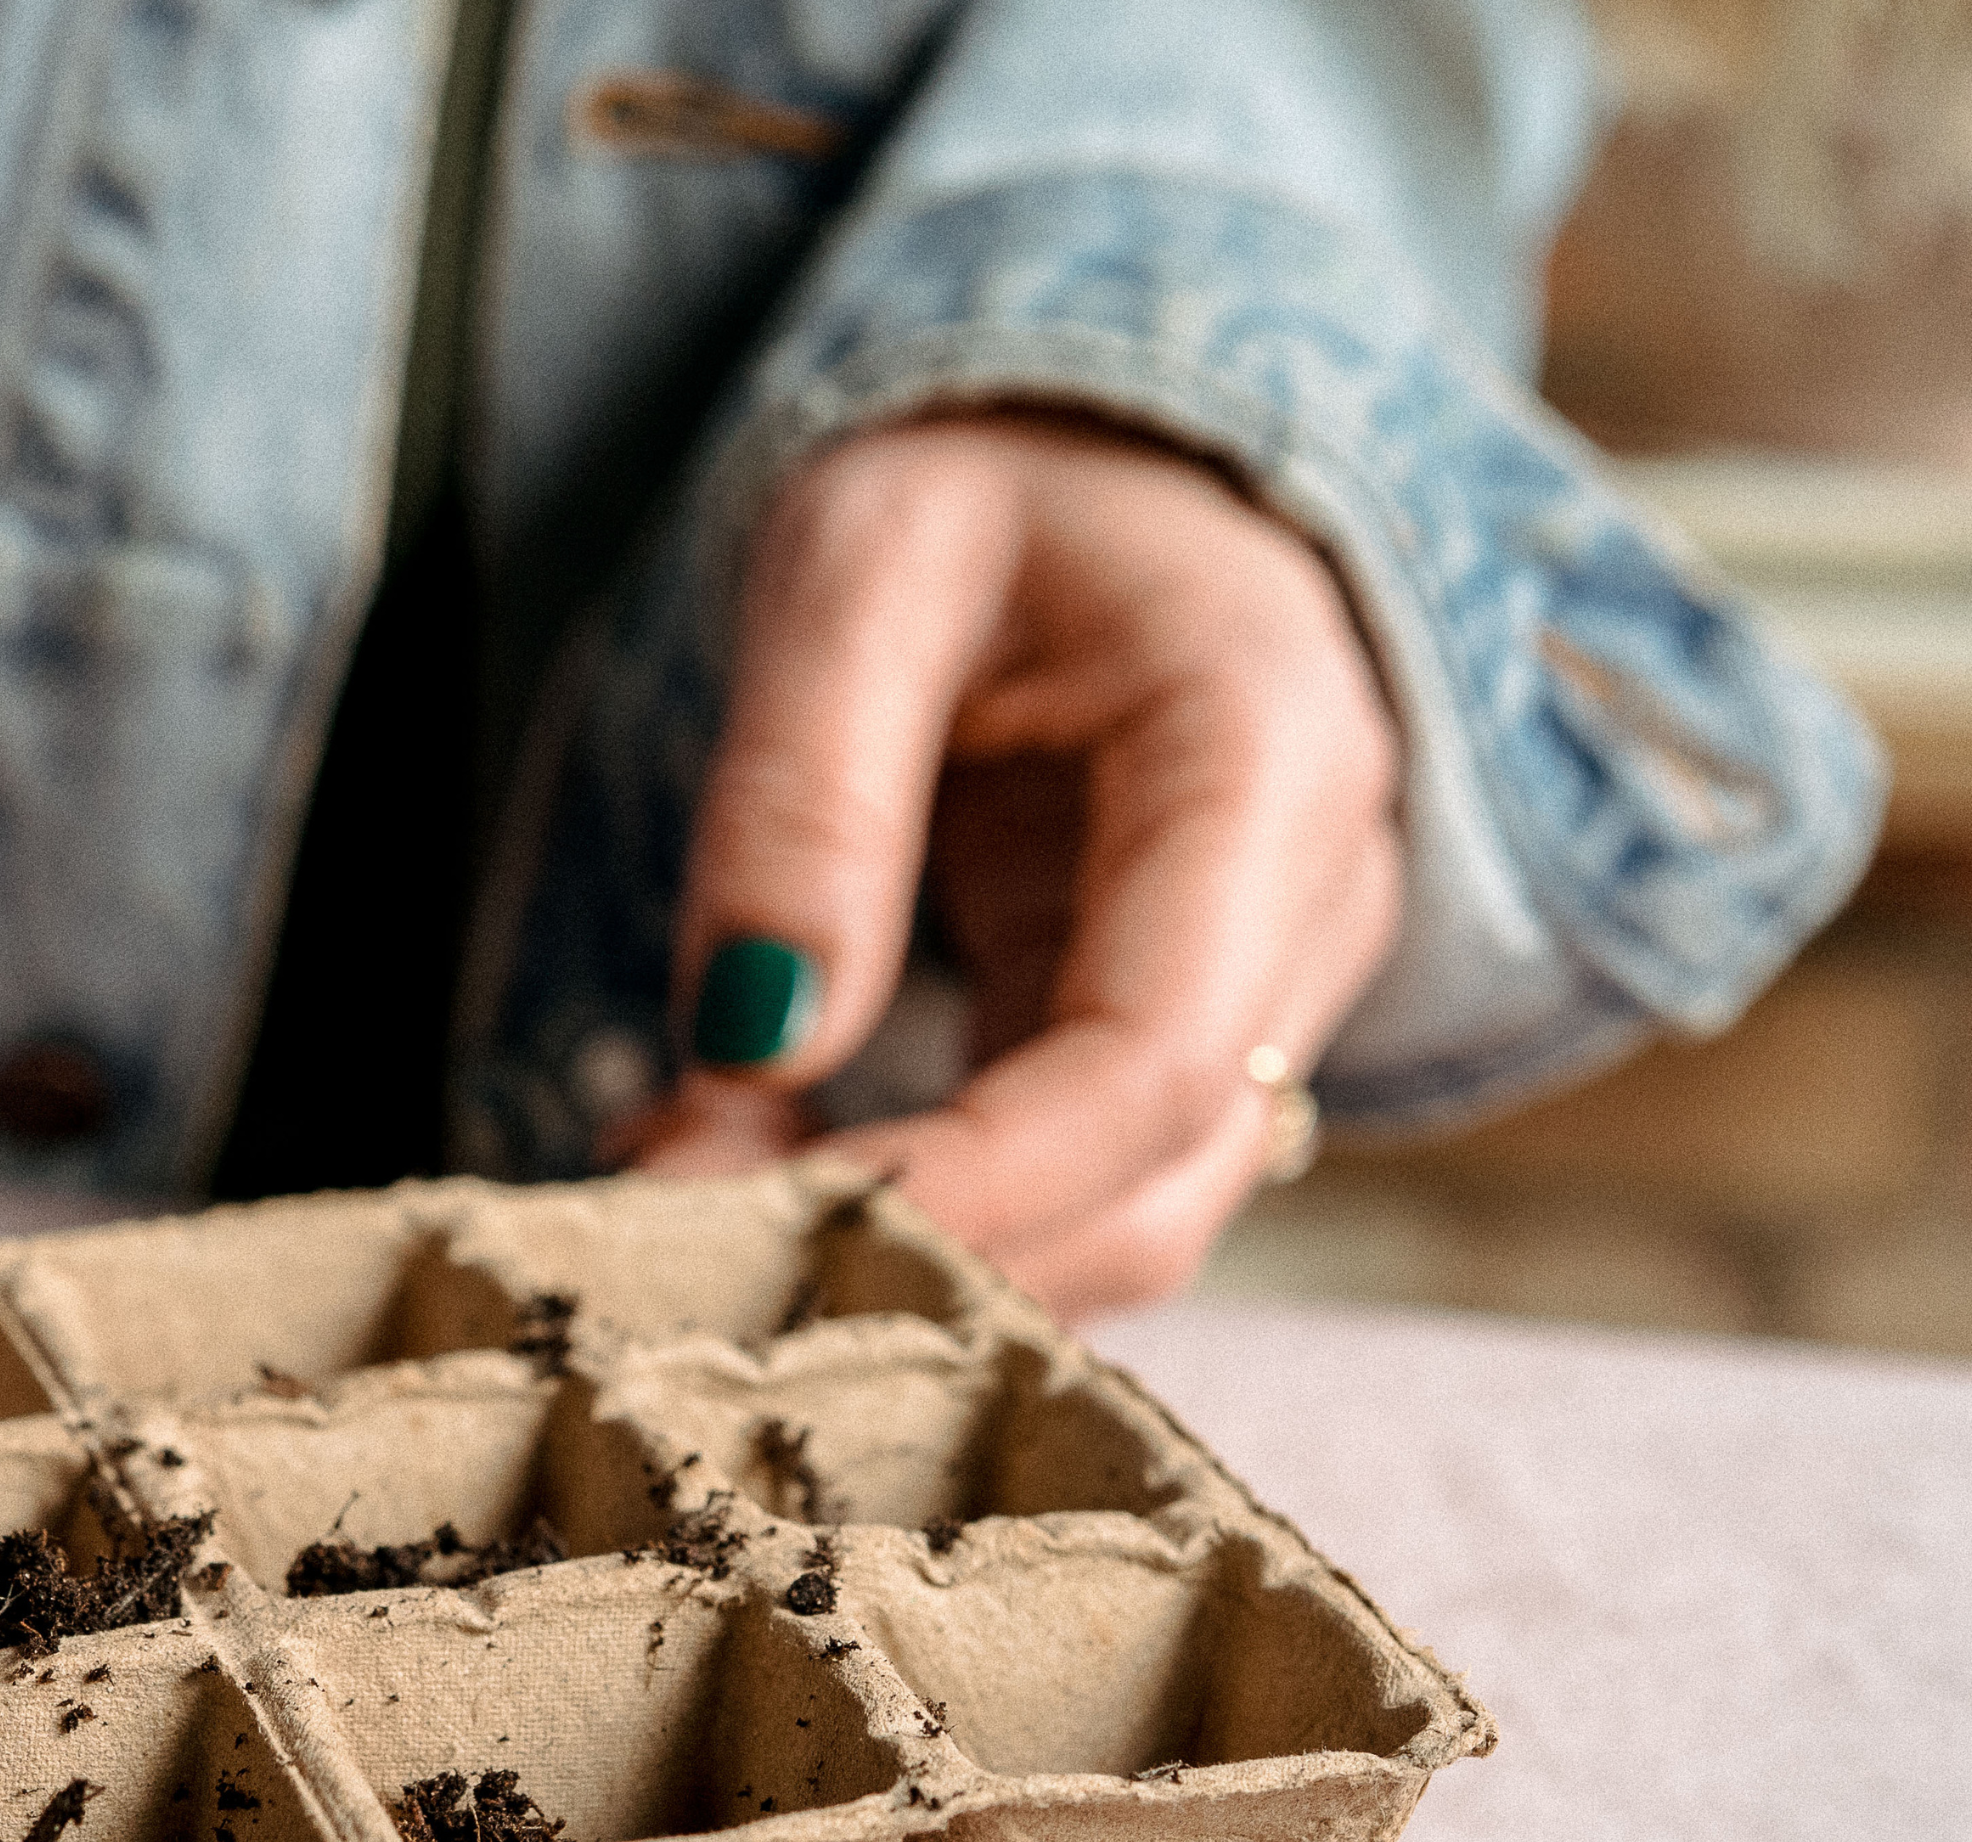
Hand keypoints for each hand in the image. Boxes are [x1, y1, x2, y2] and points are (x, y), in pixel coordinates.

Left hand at [615, 412, 1400, 1313]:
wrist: (1109, 460)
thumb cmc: (993, 480)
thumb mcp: (859, 562)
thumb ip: (807, 792)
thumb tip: (754, 1038)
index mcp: (1265, 757)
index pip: (1156, 1061)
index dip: (976, 1187)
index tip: (768, 1230)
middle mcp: (1311, 901)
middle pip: (1154, 1185)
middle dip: (921, 1247)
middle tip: (660, 1225)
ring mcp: (1261, 985)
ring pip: (1120, 1214)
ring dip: (912, 1251)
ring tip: (674, 1176)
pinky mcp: (1171, 1031)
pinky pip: (1065, 1177)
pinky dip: (917, 1210)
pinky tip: (743, 1162)